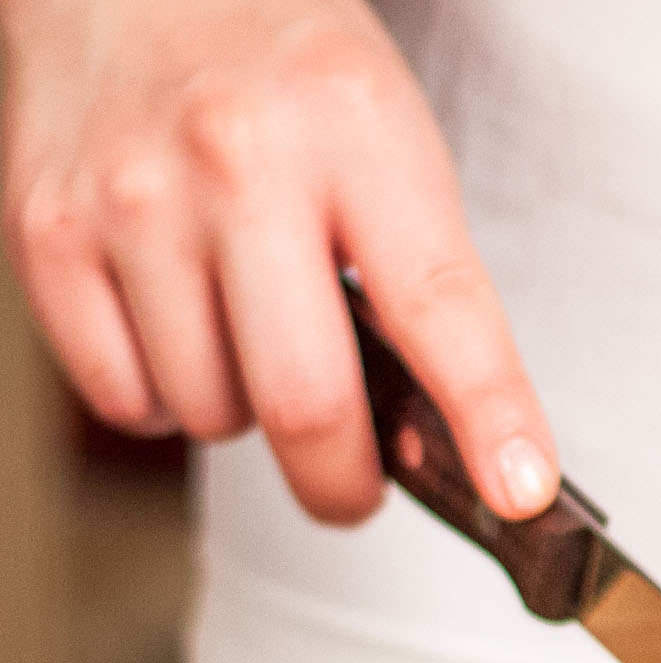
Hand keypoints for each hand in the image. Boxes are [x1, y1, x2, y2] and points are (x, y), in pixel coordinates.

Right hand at [1, 0, 554, 521]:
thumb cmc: (290, 79)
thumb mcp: (394, 145)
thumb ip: (424, 287)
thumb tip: (446, 442)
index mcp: (356, 129)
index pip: (440, 307)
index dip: (488, 416)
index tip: (519, 490)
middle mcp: (238, 158)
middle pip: (307, 402)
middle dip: (345, 483)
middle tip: (357, 485)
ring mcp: (131, 194)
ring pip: (212, 413)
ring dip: (248, 418)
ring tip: (253, 334)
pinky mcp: (45, 228)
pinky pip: (124, 400)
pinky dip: (164, 399)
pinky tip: (181, 325)